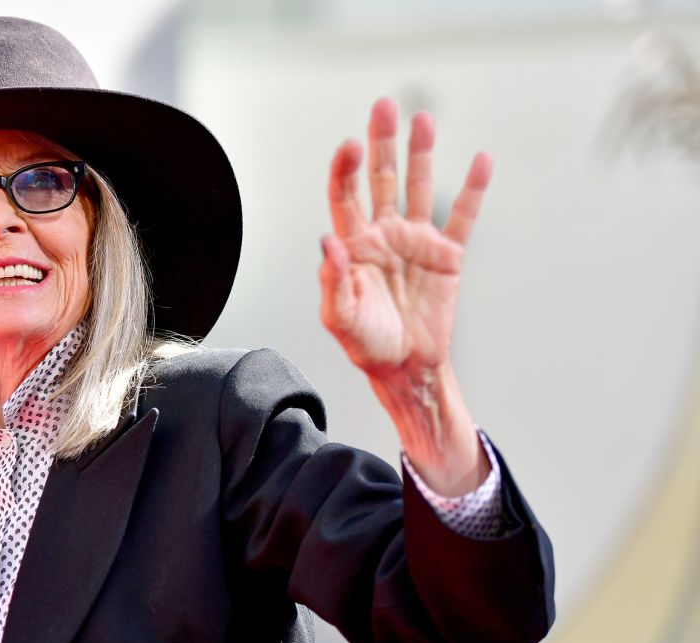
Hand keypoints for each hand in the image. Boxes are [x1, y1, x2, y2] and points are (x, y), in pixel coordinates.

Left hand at [320, 97, 490, 379]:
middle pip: (381, 178)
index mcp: (353, 246)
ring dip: (421, 153)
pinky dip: (473, 189)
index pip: (345, 196)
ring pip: (418, 187)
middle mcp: (383, 235)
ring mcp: (416, 242)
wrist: (405, 369)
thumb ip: (333, 280)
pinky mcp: (447, 255)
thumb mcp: (340, 317)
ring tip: (423, 119)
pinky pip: (462, 215)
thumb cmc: (366, 345)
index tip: (350, 146)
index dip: (345, 169)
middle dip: (382, 142)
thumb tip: (328, 241)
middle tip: (384, 106)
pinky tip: (480, 160)